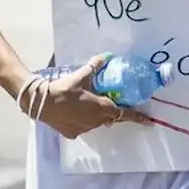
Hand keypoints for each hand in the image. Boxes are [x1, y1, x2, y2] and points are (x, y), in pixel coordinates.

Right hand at [17, 53, 150, 139]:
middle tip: (118, 106)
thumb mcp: (80, 76)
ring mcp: (84, 129)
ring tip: (91, 105)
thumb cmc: (63, 89)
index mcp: (101, 108)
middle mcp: (96, 121)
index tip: (149, 121)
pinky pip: (84, 127)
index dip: (137, 116)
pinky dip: (84, 120)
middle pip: (111, 118)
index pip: (124, 113)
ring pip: (98, 123)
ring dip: (99, 116)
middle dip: (116, 112)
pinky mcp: (72, 133)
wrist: (40, 103)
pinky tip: (77, 113)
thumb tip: (106, 56)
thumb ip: (95, 66)